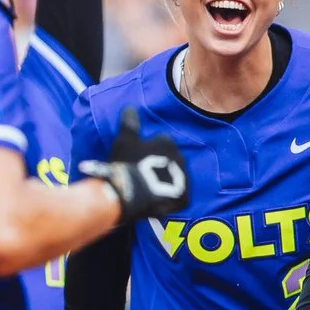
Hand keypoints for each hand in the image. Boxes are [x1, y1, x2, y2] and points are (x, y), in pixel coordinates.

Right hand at [80, 109, 190, 224]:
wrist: (132, 194)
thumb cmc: (127, 164)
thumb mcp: (124, 141)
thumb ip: (130, 124)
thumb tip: (131, 107)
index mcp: (167, 143)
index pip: (161, 142)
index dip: (150, 150)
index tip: (139, 158)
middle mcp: (180, 158)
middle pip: (171, 160)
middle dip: (161, 165)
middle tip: (145, 175)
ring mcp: (184, 179)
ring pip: (177, 178)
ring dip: (167, 182)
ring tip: (150, 190)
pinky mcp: (184, 199)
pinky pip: (179, 197)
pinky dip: (170, 199)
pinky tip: (157, 202)